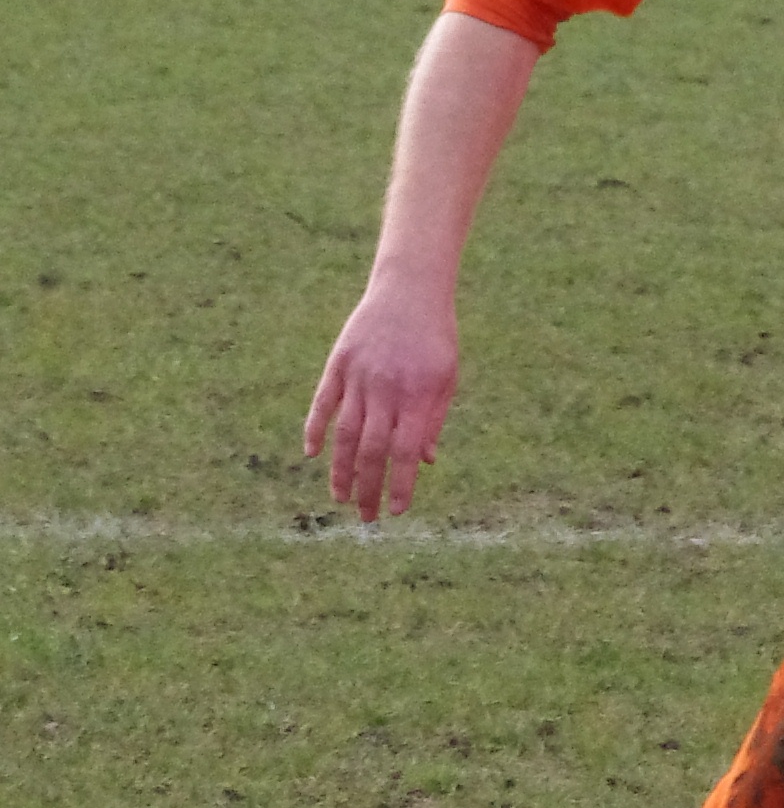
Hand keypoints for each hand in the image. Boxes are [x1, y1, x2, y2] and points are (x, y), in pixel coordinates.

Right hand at [304, 277, 460, 520]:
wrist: (410, 290)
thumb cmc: (435, 337)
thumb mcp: (446, 377)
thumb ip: (432, 420)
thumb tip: (424, 462)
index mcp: (417, 396)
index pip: (405, 453)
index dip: (400, 485)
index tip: (397, 512)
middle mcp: (385, 390)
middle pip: (370, 451)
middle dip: (367, 489)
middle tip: (365, 517)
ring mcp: (358, 377)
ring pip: (343, 434)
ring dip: (340, 470)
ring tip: (339, 497)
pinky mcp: (338, 364)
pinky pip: (322, 403)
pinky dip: (315, 429)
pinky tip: (313, 454)